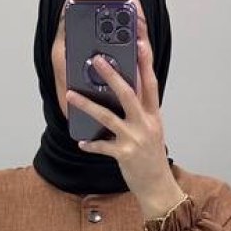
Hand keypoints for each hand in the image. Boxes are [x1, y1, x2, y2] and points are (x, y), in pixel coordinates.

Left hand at [65, 10, 180, 212]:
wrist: (159, 187)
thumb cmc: (152, 158)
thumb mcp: (152, 131)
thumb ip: (141, 112)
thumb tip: (125, 93)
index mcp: (153, 115)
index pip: (150, 83)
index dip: (146, 62)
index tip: (140, 43)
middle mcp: (145, 124)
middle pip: (128, 93)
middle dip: (111, 75)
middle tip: (96, 60)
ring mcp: (134, 139)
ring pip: (108, 117)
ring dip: (87, 105)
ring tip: (72, 95)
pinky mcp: (124, 155)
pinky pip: (102, 146)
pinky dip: (91, 143)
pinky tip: (81, 142)